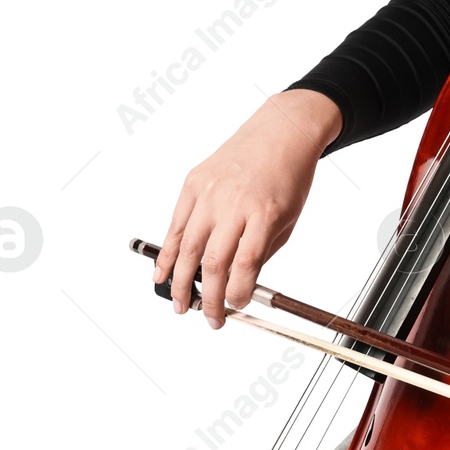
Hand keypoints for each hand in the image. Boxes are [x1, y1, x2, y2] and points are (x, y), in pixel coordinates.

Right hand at [153, 89, 341, 327]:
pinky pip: (176, 224)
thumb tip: (239, 284)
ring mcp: (210, 192)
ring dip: (180, 282)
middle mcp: (234, 202)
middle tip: (209, 317)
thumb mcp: (289, 217)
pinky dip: (165, 252)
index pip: (245, 265)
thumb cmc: (288, 175)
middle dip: (208, 298)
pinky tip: (161, 273)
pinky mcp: (194, 183)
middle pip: (213, 262)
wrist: (280, 131)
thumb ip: (263, 250)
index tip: (236, 307)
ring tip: (181, 304)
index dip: (237, 294)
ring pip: (188, 247)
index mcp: (265, 213)